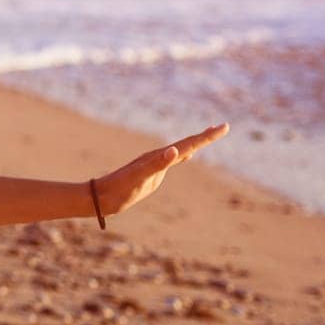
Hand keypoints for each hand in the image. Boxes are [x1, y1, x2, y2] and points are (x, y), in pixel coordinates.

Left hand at [92, 124, 228, 216]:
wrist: (100, 197)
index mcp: (158, 157)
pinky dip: (182, 155)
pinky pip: (171, 160)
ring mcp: (154, 165)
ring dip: (195, 142)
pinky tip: (184, 155)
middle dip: (204, 136)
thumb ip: (157, 165)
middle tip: (223, 127)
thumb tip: (176, 150)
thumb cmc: (119, 189)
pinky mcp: (150, 173)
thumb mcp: (139, 178)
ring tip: (207, 135)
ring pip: (180, 150)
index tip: (224, 127)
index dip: (206, 137)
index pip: (188, 144)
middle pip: (186, 143)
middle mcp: (157, 158)